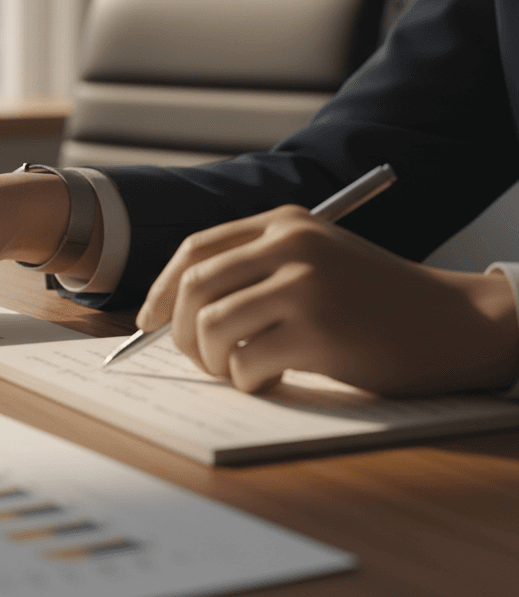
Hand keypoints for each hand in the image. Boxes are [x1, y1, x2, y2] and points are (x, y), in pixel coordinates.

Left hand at [136, 205, 518, 395]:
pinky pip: (246, 363)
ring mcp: (305, 286)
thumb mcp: (317, 260)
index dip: (162, 290)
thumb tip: (174, 313)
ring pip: (212, 327)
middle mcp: (291, 246)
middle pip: (194, 287)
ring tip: (238, 371)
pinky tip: (271, 381)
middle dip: (178, 331)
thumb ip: (255, 269)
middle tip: (196, 359)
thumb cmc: (377, 301)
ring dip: (213, 361)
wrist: (455, 323)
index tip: (149, 322)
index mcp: (285, 223)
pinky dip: (246, 381)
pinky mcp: (319, 331)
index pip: (195, 251)